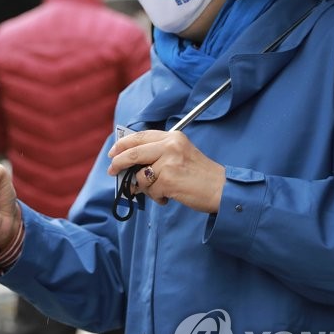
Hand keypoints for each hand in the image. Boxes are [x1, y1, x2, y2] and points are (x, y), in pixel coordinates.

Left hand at [107, 130, 225, 213]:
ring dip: (144, 188)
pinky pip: (150, 190)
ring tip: (159, 191)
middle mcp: (170, 146)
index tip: (113, 152)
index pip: (140, 136)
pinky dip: (156, 197)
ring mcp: (168, 162)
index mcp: (173, 137)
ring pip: (140, 176)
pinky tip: (168, 197)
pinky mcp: (168, 179)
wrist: (221, 189)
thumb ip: (158, 154)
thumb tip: (129, 163)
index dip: (123, 145)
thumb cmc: (200, 175)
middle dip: (119, 163)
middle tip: (112, 171)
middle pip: (133, 153)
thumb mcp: (181, 154)